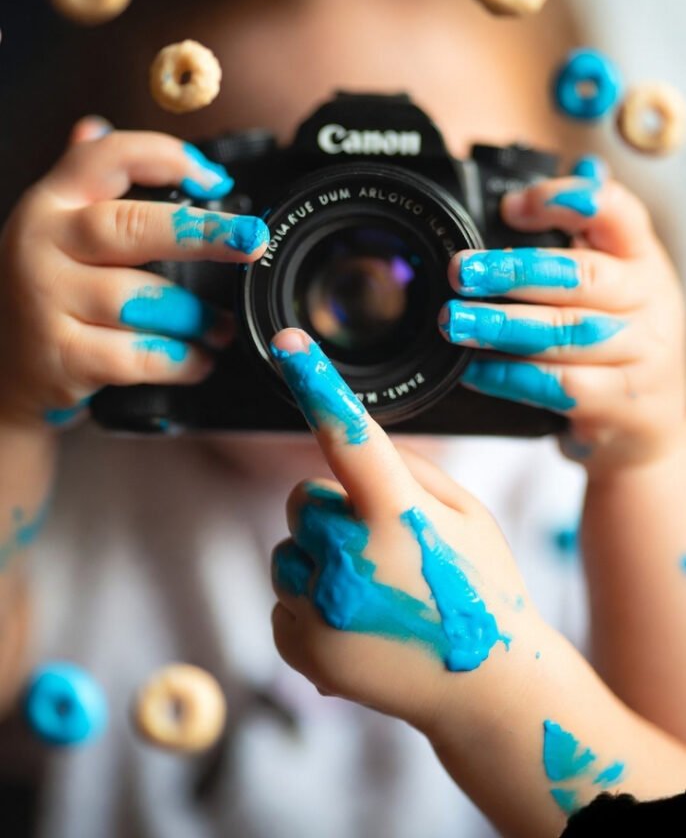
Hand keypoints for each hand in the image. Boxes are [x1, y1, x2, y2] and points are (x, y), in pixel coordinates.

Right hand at [0, 117, 268, 425]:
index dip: (167, 157)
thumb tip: (95, 125)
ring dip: (197, 317)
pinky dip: (180, 360)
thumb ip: (79, 183)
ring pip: (143, 300)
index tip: (216, 180)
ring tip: (222, 327)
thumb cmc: (44, 294)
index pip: (106, 157)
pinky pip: (138, 356)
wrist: (2, 372)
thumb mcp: (52, 233)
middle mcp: (42, 245)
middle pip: (132, 227)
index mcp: (50, 204)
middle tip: (251, 241)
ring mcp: (47, 301)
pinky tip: (198, 361)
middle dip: (201, 234)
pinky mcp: (61, 357)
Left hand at [270, 328, 542, 734]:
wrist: (487, 691)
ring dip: (319, 558)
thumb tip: (354, 444)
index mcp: (399, 515)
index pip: (349, 435)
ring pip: (288, 547)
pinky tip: (358, 622)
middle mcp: (350, 559)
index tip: (287, 344)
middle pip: (304, 498)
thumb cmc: (484, 589)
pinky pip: (281, 595)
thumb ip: (409, 470)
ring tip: (376, 592)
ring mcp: (322, 610)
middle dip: (335, 511)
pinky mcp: (302, 648)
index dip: (316, 383)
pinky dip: (310, 603)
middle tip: (386, 549)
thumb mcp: (469, 514)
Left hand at [440, 157, 684, 473]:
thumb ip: (593, 228)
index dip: (563, 201)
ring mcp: (640, 353)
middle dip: (515, 270)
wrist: (658, 421)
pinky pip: (559, 385)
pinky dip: (509, 376)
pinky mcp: (620, 402)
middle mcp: (648, 300)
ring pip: (567, 332)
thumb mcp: (619, 277)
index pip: (615, 211)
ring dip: (503, 325)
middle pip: (582, 276)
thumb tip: (581, 166)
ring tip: (454, 321)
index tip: (510, 207)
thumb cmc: (624, 336)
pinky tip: (473, 369)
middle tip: (462, 271)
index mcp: (641, 257)